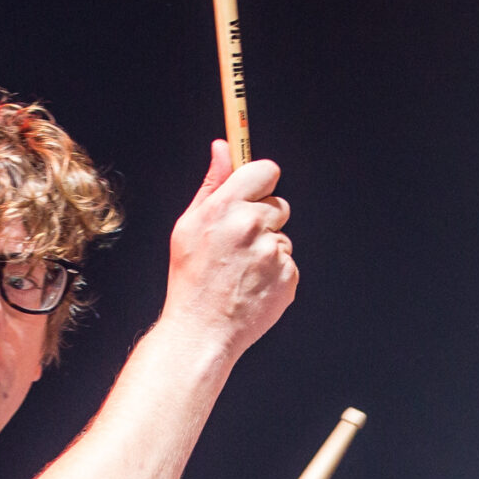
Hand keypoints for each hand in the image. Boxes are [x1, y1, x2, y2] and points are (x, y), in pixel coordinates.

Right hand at [161, 139, 295, 360]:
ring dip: (266, 248)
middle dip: (262, 218)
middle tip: (238, 242)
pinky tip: (252, 286)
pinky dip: (274, 273)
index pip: (265, 170)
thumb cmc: (191, 279)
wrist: (202, 331)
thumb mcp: (189, 225)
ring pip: (281, 236)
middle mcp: (252, 226)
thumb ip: (213, 183)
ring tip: (240, 270)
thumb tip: (223, 147)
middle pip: (278, 204)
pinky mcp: (289, 277)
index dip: (261, 179)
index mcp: (226, 208)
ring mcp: (273, 253)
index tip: (254, 190)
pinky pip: (287, 263)